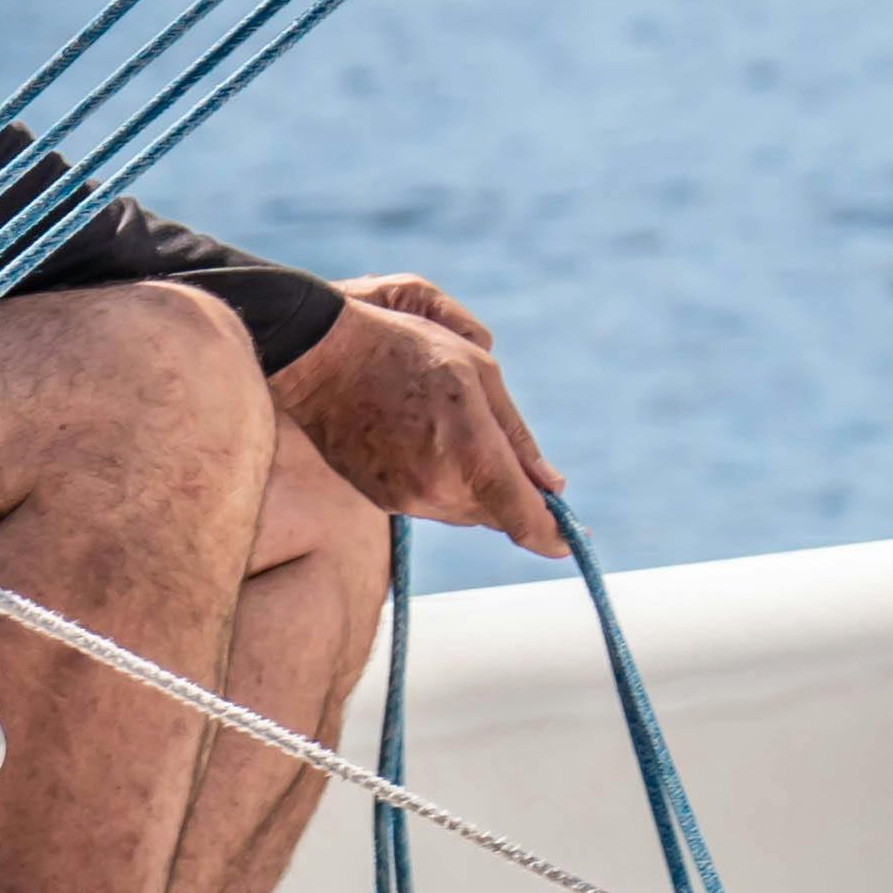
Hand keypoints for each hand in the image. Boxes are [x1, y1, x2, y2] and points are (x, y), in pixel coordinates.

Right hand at [283, 285, 566, 555]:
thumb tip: (552, 485)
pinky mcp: (383, 499)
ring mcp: (406, 499)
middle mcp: (439, 489)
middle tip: (506, 452)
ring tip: (451, 428)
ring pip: (462, 509)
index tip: (570, 542)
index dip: (553, 535)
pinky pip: (430, 502)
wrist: (321, 356)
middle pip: (495, 513)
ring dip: (473, 484)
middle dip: (510, 492)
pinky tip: (424, 437)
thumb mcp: (479, 375)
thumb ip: (518, 438)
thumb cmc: (407, 350)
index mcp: (472, 456)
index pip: (524, 520)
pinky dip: (441, 480)